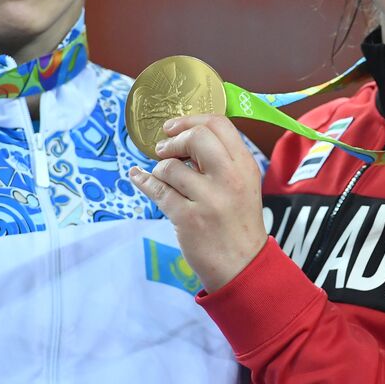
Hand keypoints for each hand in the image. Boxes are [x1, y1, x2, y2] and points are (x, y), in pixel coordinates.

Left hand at [129, 114, 267, 291]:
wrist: (242, 264)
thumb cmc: (238, 222)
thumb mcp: (244, 183)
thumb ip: (222, 160)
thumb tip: (186, 136)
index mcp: (245, 165)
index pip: (219, 124)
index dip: (191, 120)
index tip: (174, 127)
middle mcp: (230, 177)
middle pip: (196, 137)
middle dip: (173, 141)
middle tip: (164, 150)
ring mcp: (209, 198)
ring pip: (171, 166)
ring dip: (160, 169)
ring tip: (164, 178)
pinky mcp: (188, 218)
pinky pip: (157, 190)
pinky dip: (143, 181)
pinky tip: (139, 177)